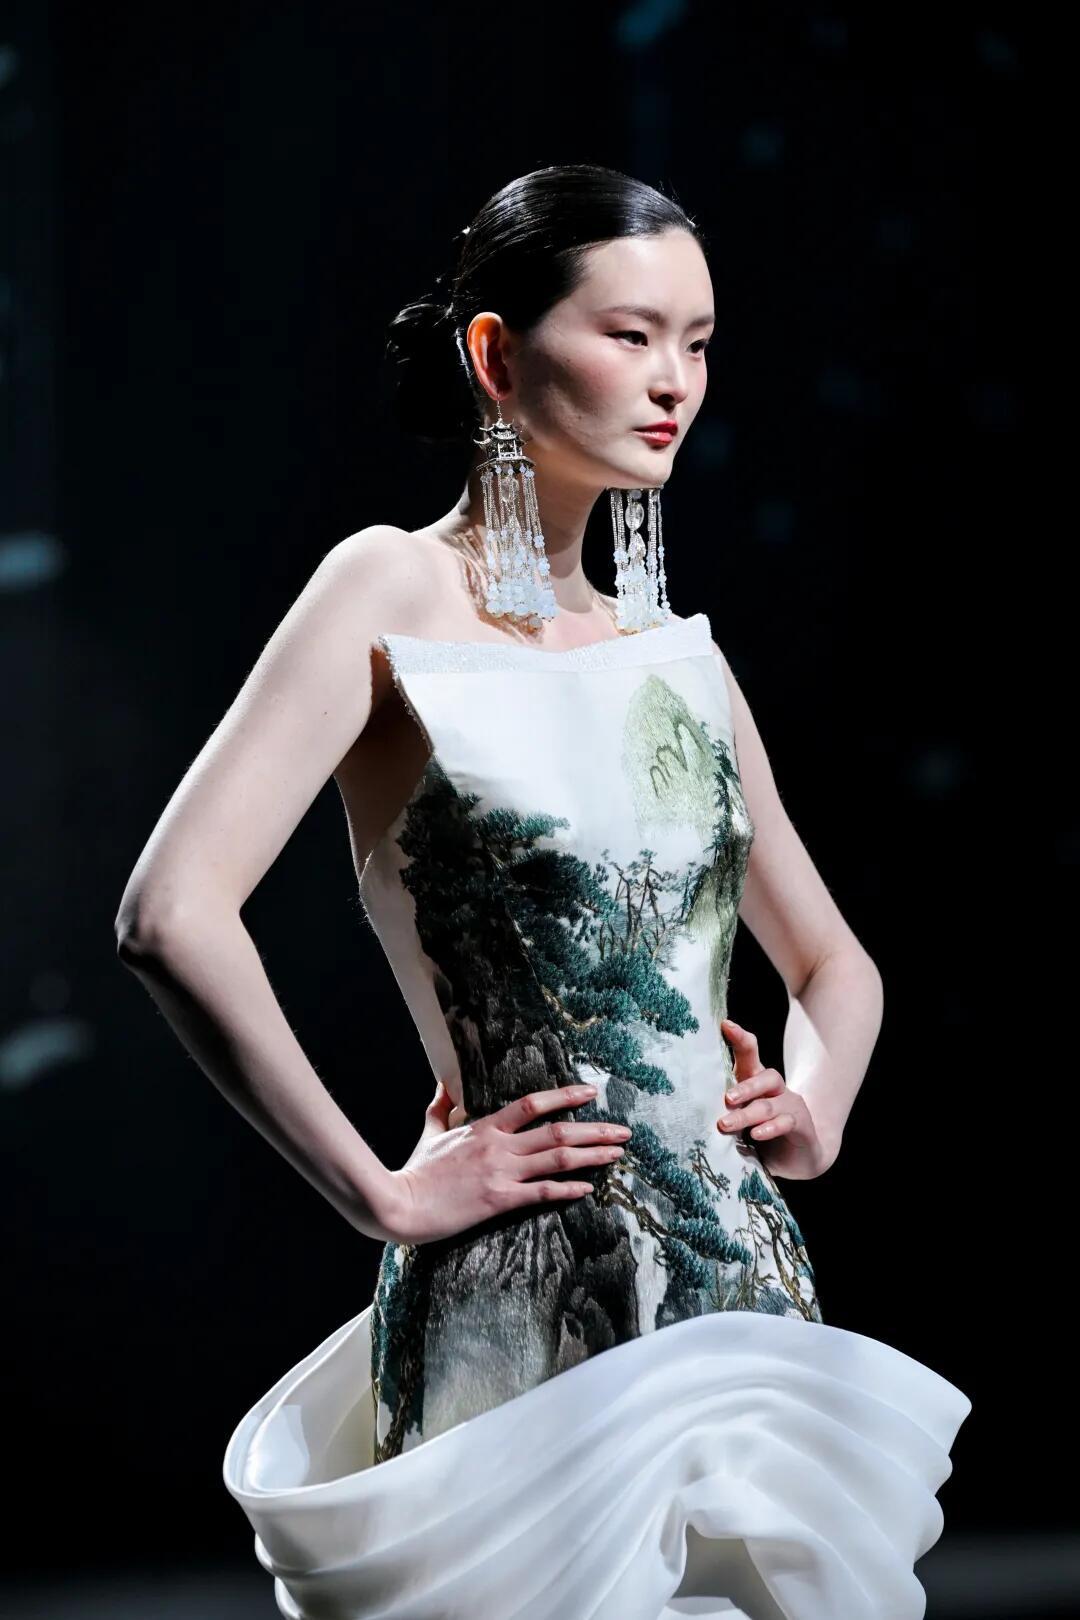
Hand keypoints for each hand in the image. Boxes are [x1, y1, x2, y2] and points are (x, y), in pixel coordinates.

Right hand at [384, 1080, 632, 1245]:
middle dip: (595, 1130)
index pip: (532, 1103)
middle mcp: (499, 1146)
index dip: (565, 1095)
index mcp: (485, 1127)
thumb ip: (442, 1106)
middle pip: (558, 1131)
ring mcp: (501, 1173)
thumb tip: (444, 1082)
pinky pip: (542, 1193)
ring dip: (592, 1156)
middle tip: (623, 1131)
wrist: (401, 1204)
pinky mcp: (499, 1200)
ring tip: (617, 1155)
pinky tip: (588, 1189)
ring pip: (557, 1159)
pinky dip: (568, 1190)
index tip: (591, 1093)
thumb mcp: (431, 1131)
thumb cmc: (416, 1170)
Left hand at [717, 1018, 829, 1179]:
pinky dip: (770, 1128)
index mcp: (756, 1081)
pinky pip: (786, 1123)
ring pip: (769, 1105)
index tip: (725, 1025)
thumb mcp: (738, 1116)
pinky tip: (756, 1135)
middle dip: (745, 1087)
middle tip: (726, 1098)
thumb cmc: (758, 1134)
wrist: (796, 1159)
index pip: (750, 1055)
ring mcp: (790, 1105)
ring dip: (746, 1115)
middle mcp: (775, 1089)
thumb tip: (688, 1103)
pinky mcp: (800, 1125)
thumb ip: (724, 1107)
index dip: (740, 1039)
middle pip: (764, 1077)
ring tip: (725, 1125)